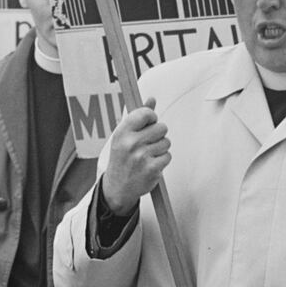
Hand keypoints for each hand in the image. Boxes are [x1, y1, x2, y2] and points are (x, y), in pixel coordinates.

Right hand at [102, 98, 170, 215]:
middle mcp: (131, 143)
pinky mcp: (152, 169)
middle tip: (147, 143)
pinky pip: (168, 156)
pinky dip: (162, 160)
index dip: (151, 117)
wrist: (117, 187)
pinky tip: (151, 164)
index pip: (146, 113)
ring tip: (148, 155)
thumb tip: (152, 99)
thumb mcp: (124, 136)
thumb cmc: (122, 158)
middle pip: (161, 127)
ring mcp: (142, 157)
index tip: (149, 123)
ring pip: (166, 142)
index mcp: (122, 132)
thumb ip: (138, 116)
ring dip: (160, 148)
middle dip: (158, 134)